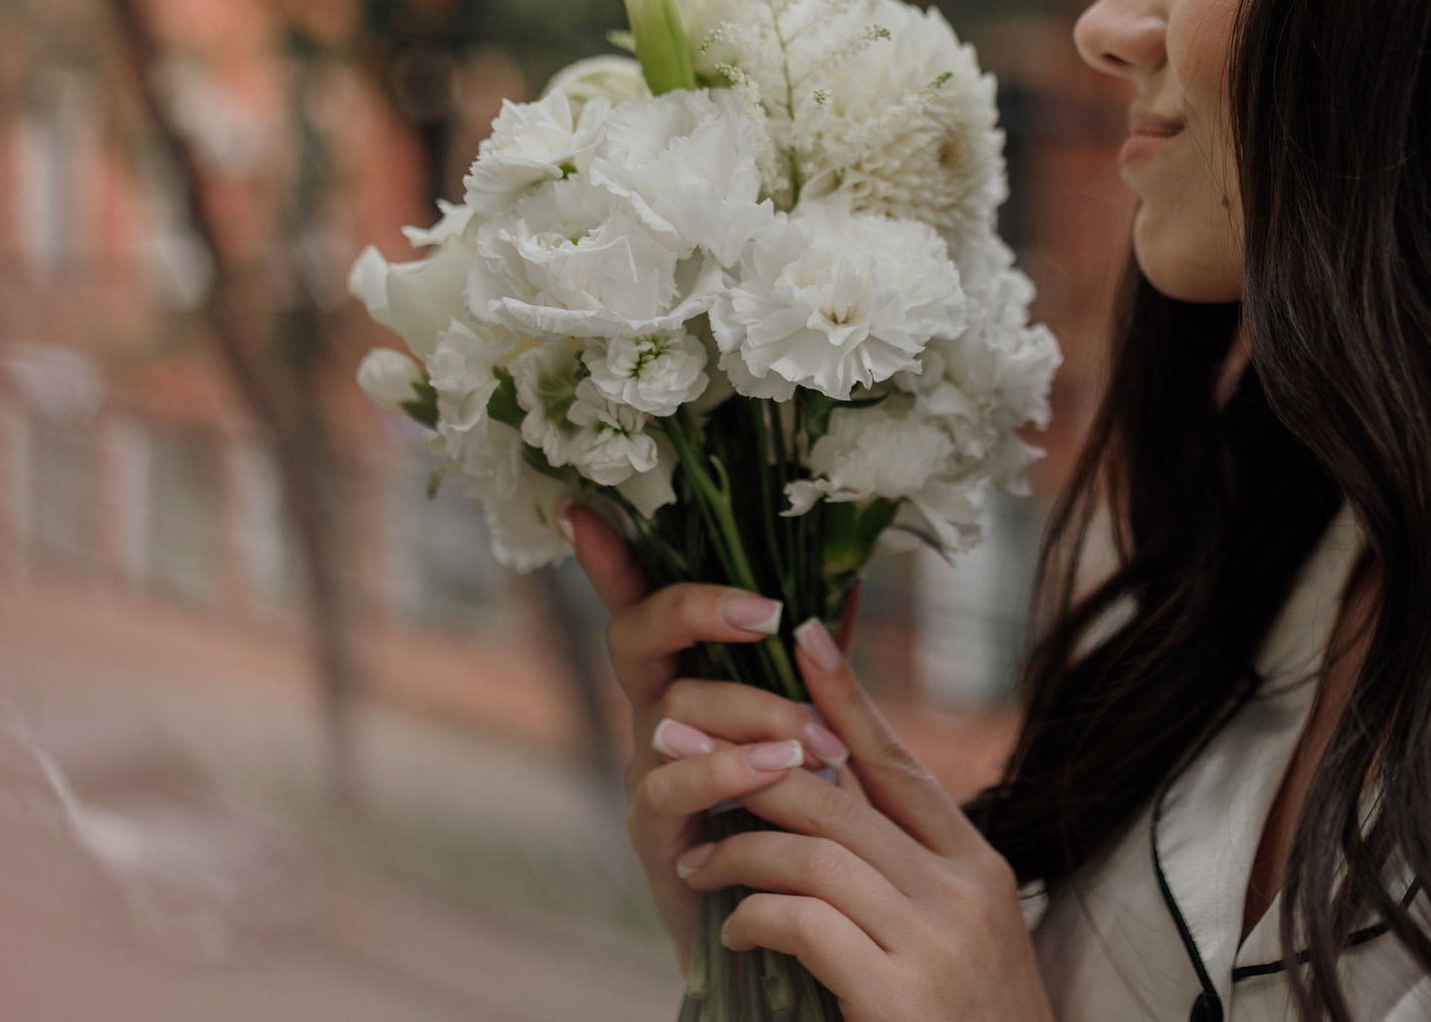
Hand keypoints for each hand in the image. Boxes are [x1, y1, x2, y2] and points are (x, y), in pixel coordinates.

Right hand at [567, 506, 848, 951]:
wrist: (785, 922)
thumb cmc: (795, 813)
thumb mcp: (807, 729)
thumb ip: (813, 666)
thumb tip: (845, 587)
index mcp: (688, 678)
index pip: (645, 605)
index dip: (613, 560)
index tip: (585, 508)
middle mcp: (653, 715)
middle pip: (637, 636)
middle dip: (696, 609)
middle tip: (767, 612)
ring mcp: (644, 772)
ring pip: (670, 710)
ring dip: (750, 712)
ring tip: (813, 737)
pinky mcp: (653, 835)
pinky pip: (670, 788)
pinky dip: (726, 773)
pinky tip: (779, 772)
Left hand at [676, 614, 1056, 1021]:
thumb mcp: (960, 937)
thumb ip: (908, 874)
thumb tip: (831, 806)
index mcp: (977, 866)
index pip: (901, 764)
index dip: (848, 697)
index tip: (803, 636)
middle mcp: (963, 890)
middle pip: (842, 798)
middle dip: (751, 764)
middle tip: (678, 742)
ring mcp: (935, 942)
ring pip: (813, 854)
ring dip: (737, 851)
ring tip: (698, 864)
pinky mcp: (900, 996)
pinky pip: (805, 924)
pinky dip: (754, 916)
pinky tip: (732, 932)